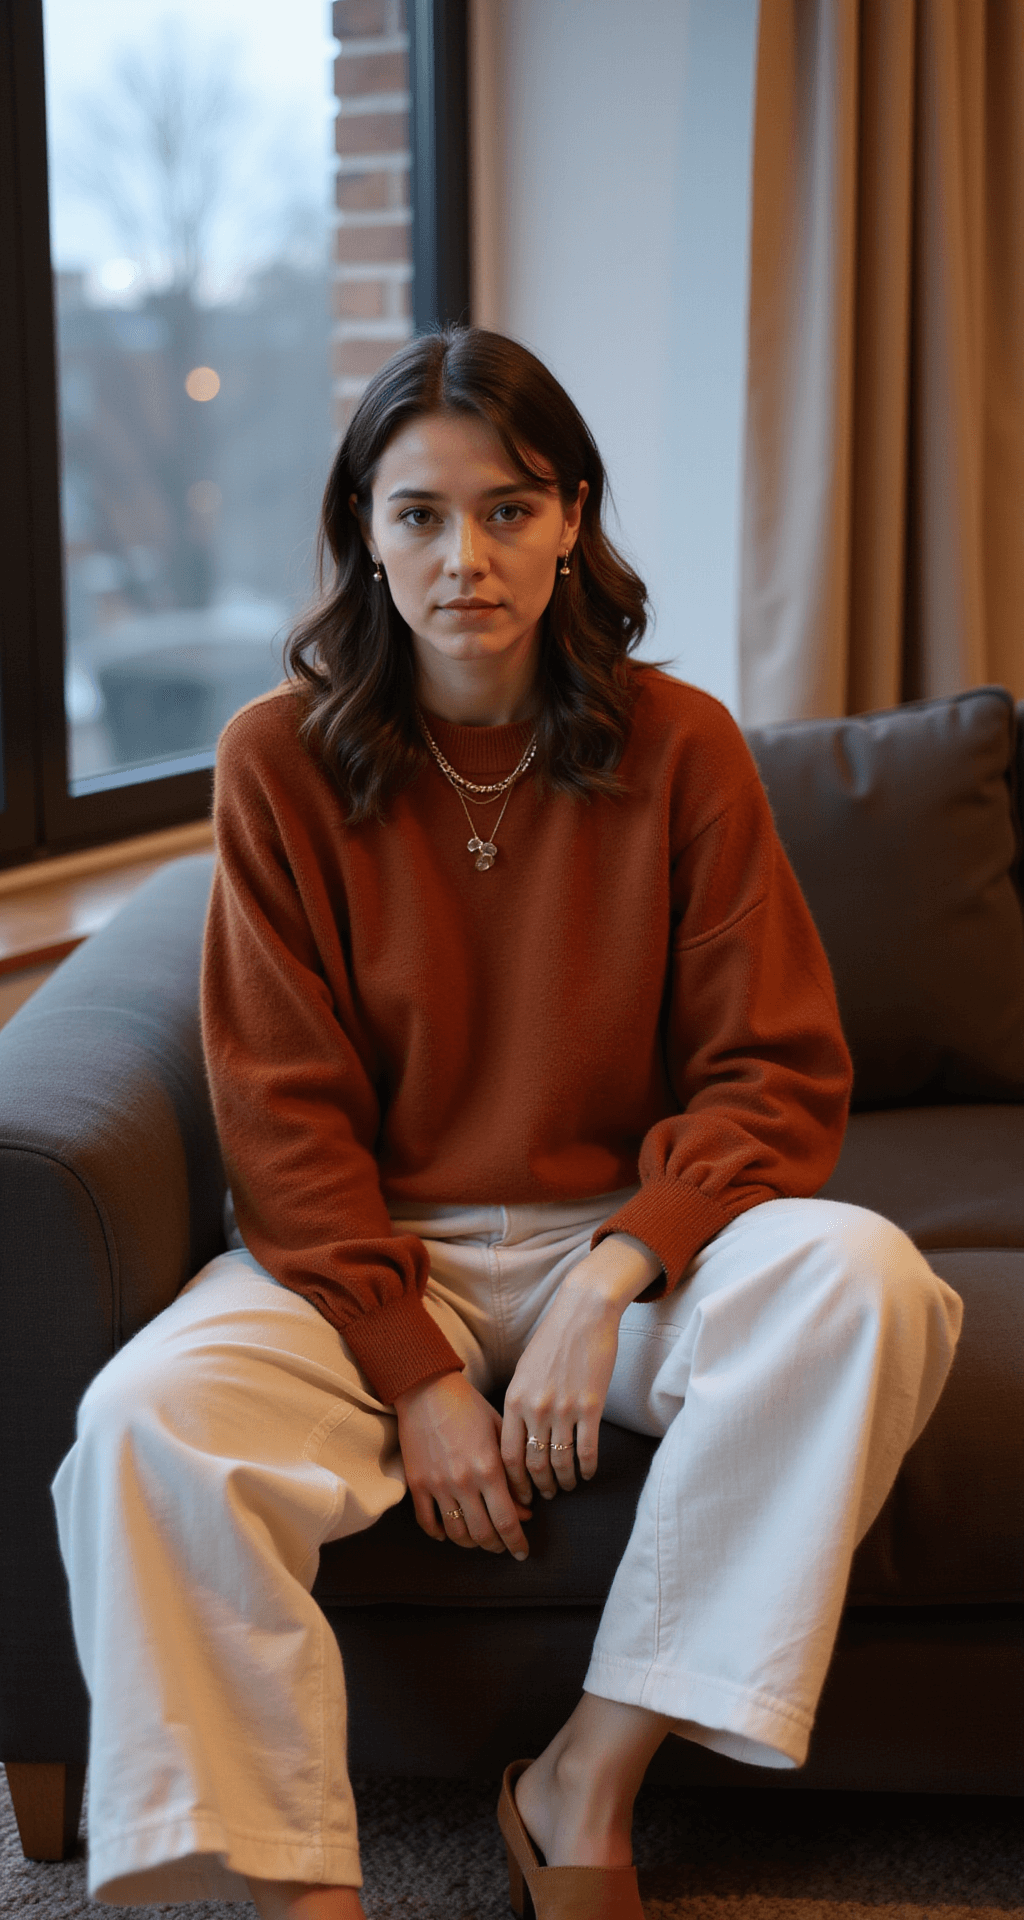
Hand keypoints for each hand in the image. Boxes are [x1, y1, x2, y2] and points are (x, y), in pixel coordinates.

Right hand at [394, 1371, 532, 1557]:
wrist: (426, 1389)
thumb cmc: (469, 1406)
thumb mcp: (500, 1432)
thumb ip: (514, 1472)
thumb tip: (525, 1509)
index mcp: (488, 1468)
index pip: (507, 1520)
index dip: (517, 1541)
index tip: (523, 1552)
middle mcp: (463, 1482)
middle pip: (483, 1534)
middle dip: (497, 1545)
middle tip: (504, 1545)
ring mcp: (437, 1485)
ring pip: (456, 1533)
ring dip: (471, 1543)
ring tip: (481, 1538)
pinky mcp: (416, 1483)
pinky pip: (428, 1522)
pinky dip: (440, 1534)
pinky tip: (450, 1532)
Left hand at [501, 1233, 661, 1500]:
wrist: (584, 1313)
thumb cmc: (553, 1339)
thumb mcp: (524, 1371)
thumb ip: (518, 1403)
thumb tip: (516, 1436)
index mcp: (514, 1399)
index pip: (507, 1455)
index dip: (512, 1481)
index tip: (518, 1494)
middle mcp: (535, 1408)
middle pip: (532, 1464)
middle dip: (538, 1487)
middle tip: (545, 1496)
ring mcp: (563, 1409)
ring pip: (560, 1462)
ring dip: (564, 1481)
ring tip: (568, 1486)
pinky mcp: (591, 1407)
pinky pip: (587, 1450)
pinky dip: (587, 1468)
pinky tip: (588, 1472)